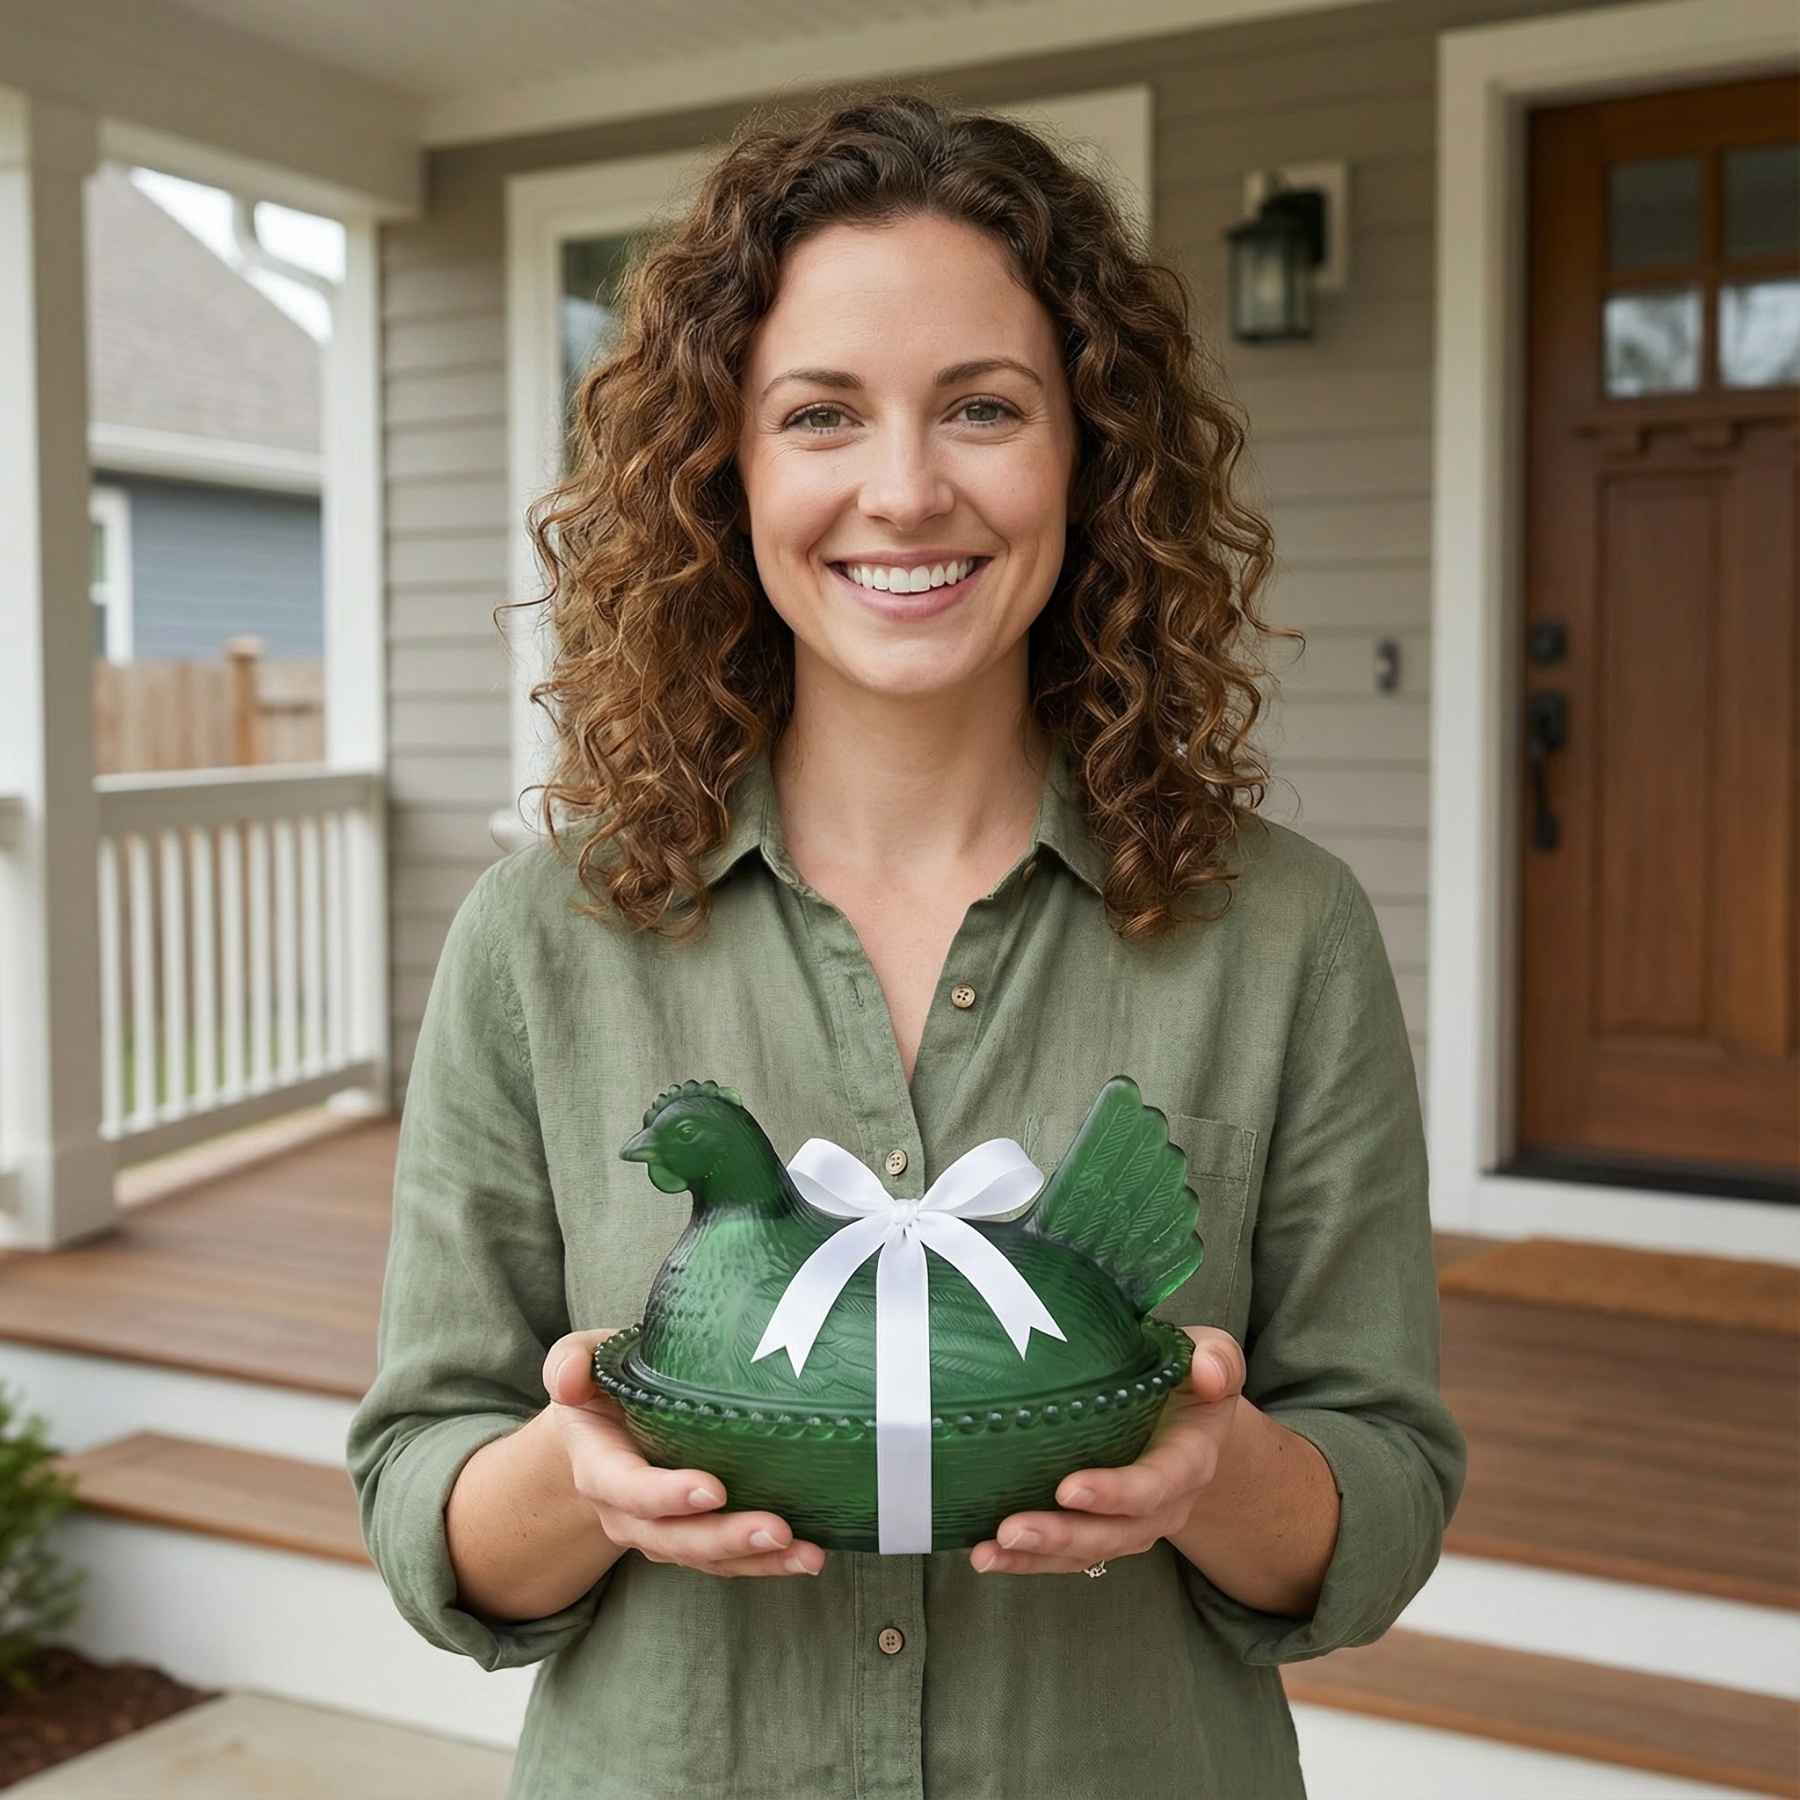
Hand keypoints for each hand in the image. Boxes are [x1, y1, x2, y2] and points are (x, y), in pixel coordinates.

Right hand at [543, 1330, 825, 1578]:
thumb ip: (571, 1363)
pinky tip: (809, 1555)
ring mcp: (662, 1531)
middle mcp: (628, 1512)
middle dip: (724, 1538)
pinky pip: (728, 1560)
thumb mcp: (581, 1362)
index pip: (628, 1489)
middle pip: (673, 1538)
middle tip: (776, 1528)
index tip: (713, 1489)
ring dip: (757, 1560)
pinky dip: (768, 1563)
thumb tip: (570, 1378)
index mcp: (599, 1466)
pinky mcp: (695, 1535)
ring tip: (807, 1554)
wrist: (601, 1427)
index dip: (665, 1495)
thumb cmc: (601, 1385)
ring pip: (706, 1558)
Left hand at [970, 1326, 1245, 1575]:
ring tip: (988, 1552)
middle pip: (1116, 1532)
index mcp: (1190, 1460)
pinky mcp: (1102, 1528)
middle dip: (1063, 1534)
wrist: (1194, 1418)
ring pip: (1088, 1551)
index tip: (1068, 1488)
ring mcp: (1133, 1523)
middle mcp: (1164, 1503)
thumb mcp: (1213, 1356)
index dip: (1116, 1492)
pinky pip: (1068, 1555)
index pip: (1155, 1484)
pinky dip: (1027, 1560)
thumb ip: (1216, 1360)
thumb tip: (1208, 1371)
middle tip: (1013, 1529)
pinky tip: (986, 1556)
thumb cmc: (1193, 1379)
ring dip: (1037, 1555)